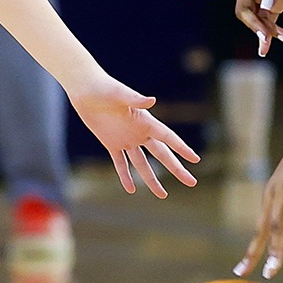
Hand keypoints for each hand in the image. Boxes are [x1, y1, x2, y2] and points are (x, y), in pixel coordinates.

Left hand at [67, 73, 199, 197]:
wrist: (87, 89)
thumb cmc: (105, 87)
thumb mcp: (120, 94)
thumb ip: (136, 99)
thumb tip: (152, 101)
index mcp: (145, 121)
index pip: (169, 138)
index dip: (182, 149)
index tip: (195, 159)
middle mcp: (139, 133)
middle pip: (162, 155)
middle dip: (177, 169)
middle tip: (191, 182)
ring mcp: (126, 139)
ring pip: (142, 164)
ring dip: (152, 179)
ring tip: (163, 195)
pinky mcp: (111, 143)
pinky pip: (120, 163)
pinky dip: (125, 176)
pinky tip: (131, 189)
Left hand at [235, 143, 282, 278]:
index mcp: (272, 201)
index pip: (260, 231)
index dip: (252, 250)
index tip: (243, 269)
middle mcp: (272, 198)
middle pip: (263, 230)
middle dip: (256, 253)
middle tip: (247, 272)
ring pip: (277, 222)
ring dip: (275, 244)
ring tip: (273, 264)